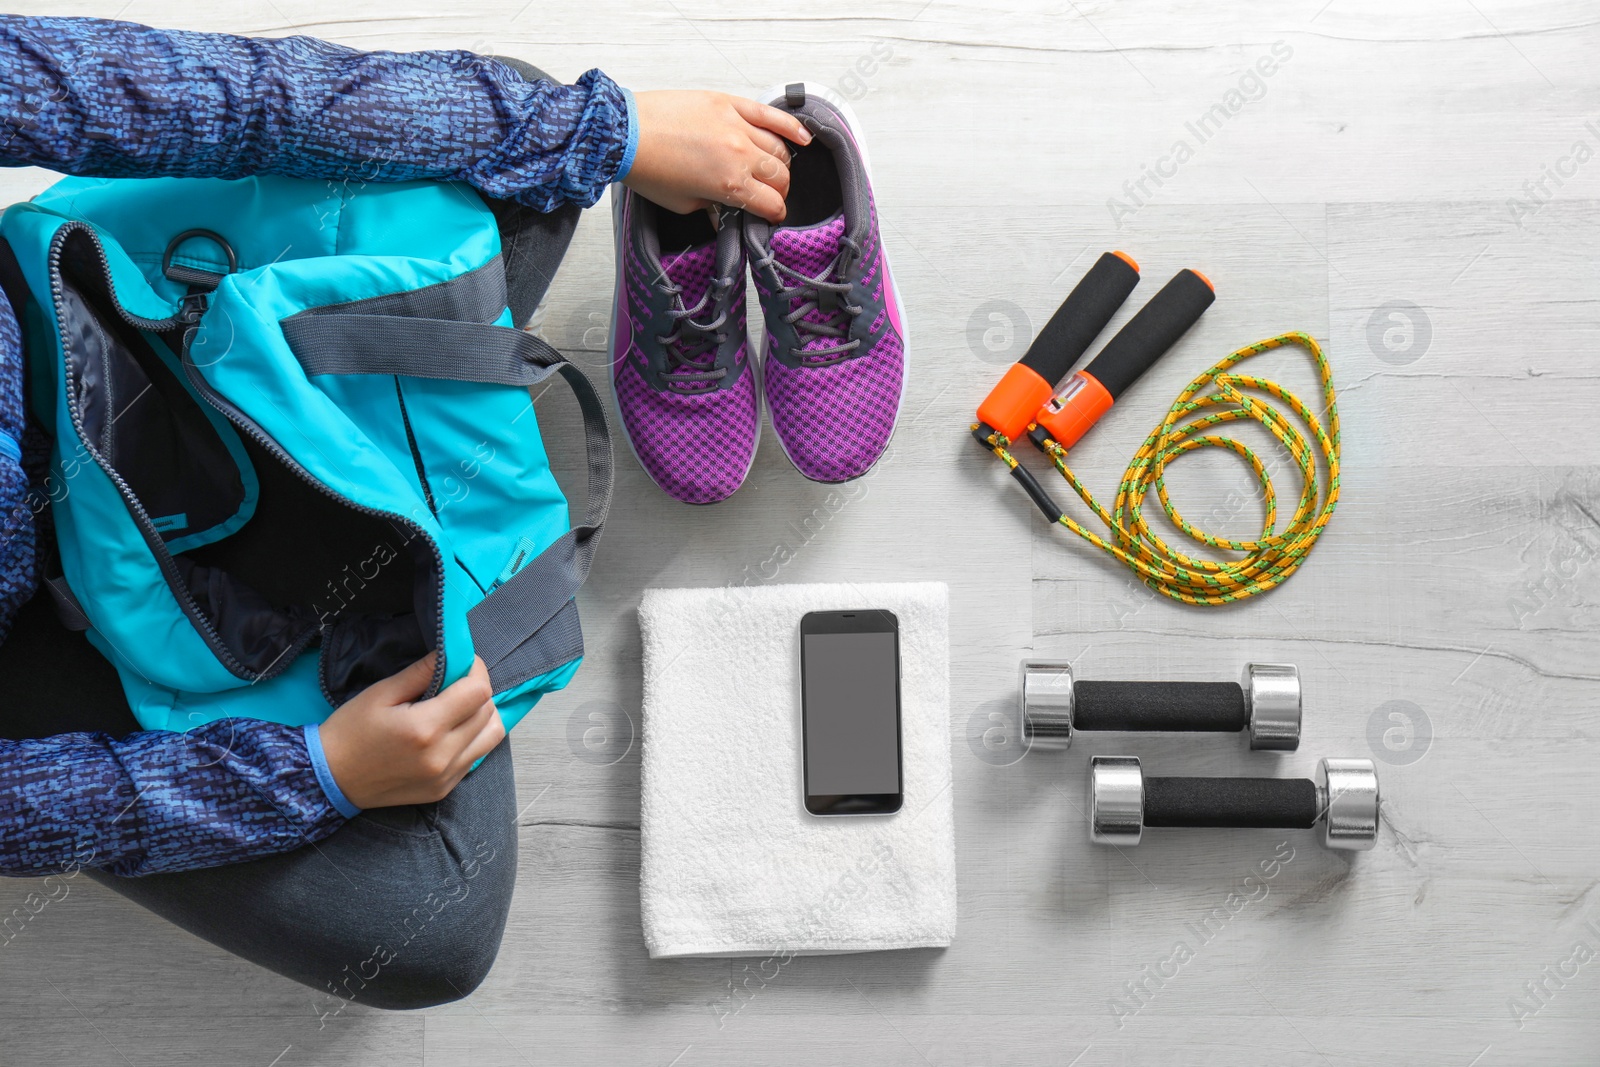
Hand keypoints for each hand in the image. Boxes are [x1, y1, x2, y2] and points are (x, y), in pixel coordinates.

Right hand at [317, 653, 503, 809]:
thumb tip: (452, 653)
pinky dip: (472, 738)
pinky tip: (450, 730)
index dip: (475, 670)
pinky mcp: (445, 790)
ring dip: (482, 715)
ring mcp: (446, 777)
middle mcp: (443, 756)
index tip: (462, 662)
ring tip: (458, 706)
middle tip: (457, 681)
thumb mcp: (381, 693)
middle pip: (487, 712)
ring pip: (491, 736)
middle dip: (477, 690)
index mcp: (425, 728)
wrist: (330, 780)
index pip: (478, 691)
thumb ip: (422, 672)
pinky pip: (476, 756)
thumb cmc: (350, 731)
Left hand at [623, 90, 811, 222]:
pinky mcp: (728, 103)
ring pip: (779, 147)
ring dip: (782, 164)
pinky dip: (790, 126)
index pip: (770, 204)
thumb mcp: (682, 204)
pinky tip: (803, 138)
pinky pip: (769, 114)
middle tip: (770, 195)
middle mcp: (740, 154)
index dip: (774, 214)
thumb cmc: (647, 167)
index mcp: (730, 185)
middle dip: (780, 191)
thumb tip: (724, 214)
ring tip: (776, 170)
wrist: (623, 133)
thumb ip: (712, 208)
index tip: (771, 216)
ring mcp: (737, 125)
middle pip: (780, 176)